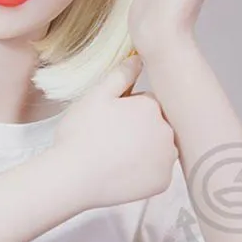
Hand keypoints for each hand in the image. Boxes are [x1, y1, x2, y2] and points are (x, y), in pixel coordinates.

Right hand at [50, 54, 177, 209]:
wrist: (73, 178)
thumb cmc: (81, 134)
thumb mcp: (96, 96)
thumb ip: (121, 75)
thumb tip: (140, 58)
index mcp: (152, 107)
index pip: (147, 103)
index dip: (127, 110)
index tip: (110, 121)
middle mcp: (167, 131)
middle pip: (156, 126)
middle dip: (139, 130)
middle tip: (110, 140)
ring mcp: (167, 160)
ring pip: (158, 149)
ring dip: (145, 151)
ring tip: (116, 158)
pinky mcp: (163, 183)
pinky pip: (157, 173)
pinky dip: (145, 173)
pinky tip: (123, 173)